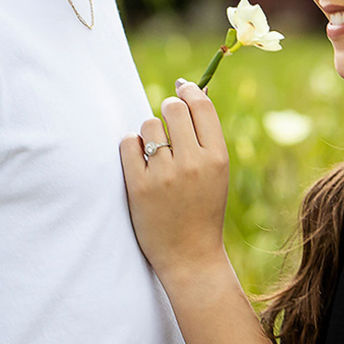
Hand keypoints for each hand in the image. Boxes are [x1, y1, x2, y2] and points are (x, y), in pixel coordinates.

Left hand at [119, 80, 229, 280]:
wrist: (189, 255)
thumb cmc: (203, 208)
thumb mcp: (216, 172)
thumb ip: (205, 137)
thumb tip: (194, 91)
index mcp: (217, 158)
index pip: (201, 106)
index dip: (190, 90)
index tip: (182, 87)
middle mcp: (192, 163)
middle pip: (173, 108)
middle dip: (168, 108)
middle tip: (166, 120)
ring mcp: (164, 175)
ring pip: (148, 125)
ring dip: (148, 133)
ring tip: (154, 153)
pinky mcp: (138, 186)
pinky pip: (127, 143)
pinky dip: (130, 147)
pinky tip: (138, 161)